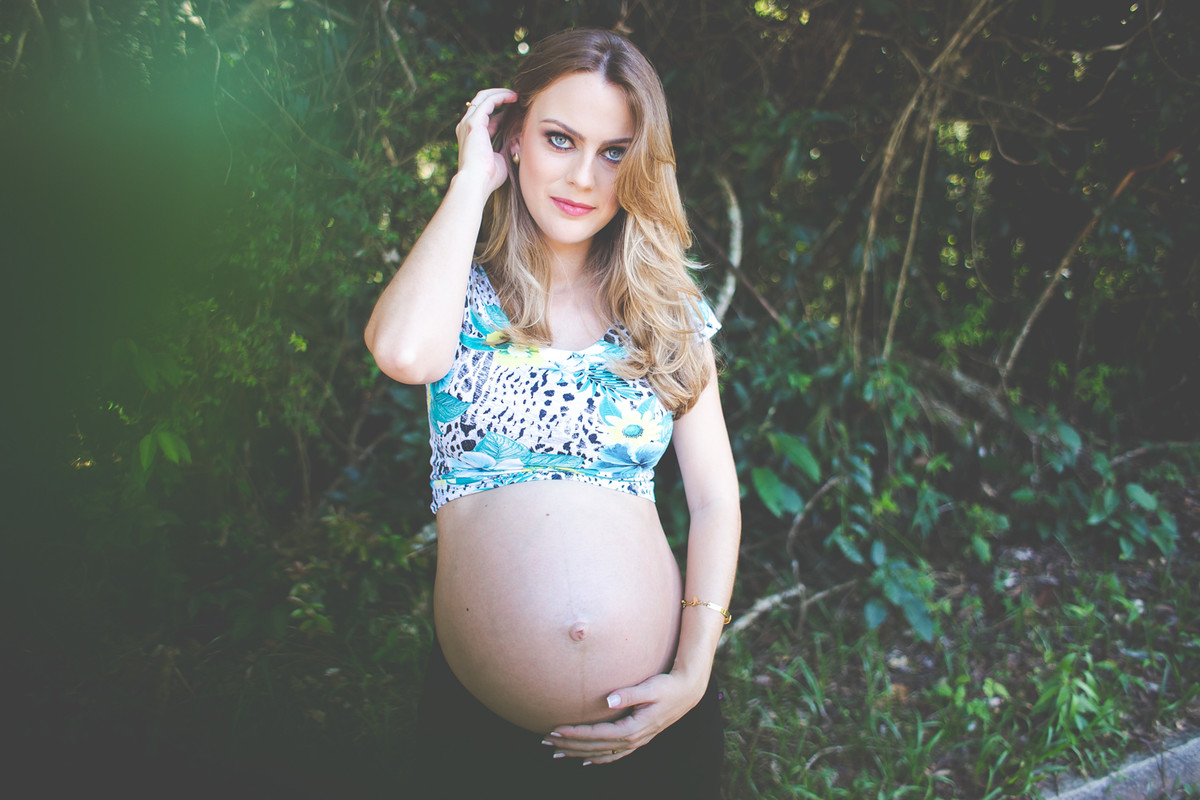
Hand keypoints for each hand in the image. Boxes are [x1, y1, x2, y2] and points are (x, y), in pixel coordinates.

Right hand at [455, 88, 518, 195]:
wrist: (476, 183)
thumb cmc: (488, 178)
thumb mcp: (500, 159)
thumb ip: (506, 148)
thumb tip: (517, 140)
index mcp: (471, 137)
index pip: (485, 118)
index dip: (500, 112)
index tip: (515, 111)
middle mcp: (466, 127)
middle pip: (481, 103)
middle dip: (498, 97)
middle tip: (515, 97)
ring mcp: (468, 124)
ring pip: (483, 98)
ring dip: (500, 94)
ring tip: (516, 95)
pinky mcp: (473, 123)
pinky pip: (488, 101)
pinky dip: (500, 97)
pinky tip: (513, 98)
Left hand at [543, 670, 705, 764]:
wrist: (686, 693)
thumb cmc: (667, 687)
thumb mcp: (650, 688)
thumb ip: (629, 694)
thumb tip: (608, 700)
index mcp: (632, 729)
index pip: (597, 734)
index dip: (575, 733)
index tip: (555, 729)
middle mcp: (632, 740)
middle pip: (594, 747)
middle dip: (569, 744)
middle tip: (546, 740)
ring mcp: (635, 742)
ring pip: (600, 754)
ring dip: (577, 753)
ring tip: (556, 752)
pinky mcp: (636, 740)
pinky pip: (612, 756)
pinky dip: (596, 759)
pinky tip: (584, 760)